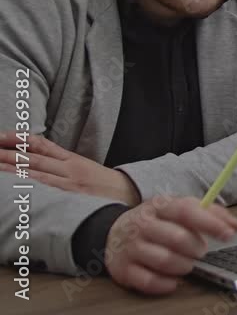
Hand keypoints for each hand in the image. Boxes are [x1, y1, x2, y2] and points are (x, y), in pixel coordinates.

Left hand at [0, 132, 139, 204]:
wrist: (129, 196)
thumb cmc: (105, 186)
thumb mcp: (86, 169)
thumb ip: (63, 164)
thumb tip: (37, 160)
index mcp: (72, 159)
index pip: (41, 144)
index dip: (19, 139)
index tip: (1, 136)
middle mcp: (69, 168)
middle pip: (32, 157)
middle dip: (7, 152)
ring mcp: (69, 181)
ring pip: (34, 170)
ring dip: (10, 166)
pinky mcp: (70, 195)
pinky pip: (45, 186)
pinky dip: (27, 182)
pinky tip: (13, 181)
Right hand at [104, 196, 236, 294]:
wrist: (116, 233)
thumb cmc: (157, 222)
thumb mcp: (180, 209)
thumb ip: (210, 214)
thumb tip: (235, 225)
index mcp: (161, 206)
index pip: (187, 211)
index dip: (210, 223)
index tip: (228, 233)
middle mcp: (143, 224)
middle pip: (177, 238)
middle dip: (196, 248)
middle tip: (200, 251)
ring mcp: (131, 246)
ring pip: (165, 260)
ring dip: (184, 266)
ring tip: (186, 263)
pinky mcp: (123, 269)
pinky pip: (149, 281)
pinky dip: (166, 283)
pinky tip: (172, 280)